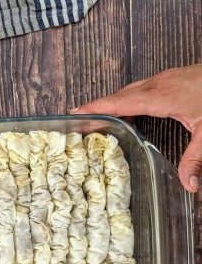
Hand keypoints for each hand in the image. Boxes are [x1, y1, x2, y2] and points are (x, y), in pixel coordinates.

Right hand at [71, 64, 201, 192]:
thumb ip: (196, 158)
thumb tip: (188, 184)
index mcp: (161, 96)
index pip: (120, 102)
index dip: (96, 108)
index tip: (75, 113)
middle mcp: (158, 84)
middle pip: (119, 95)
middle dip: (96, 107)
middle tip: (77, 120)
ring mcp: (163, 79)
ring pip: (128, 90)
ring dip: (110, 102)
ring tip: (95, 116)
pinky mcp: (170, 79)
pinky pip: (139, 89)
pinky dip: (125, 99)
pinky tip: (127, 111)